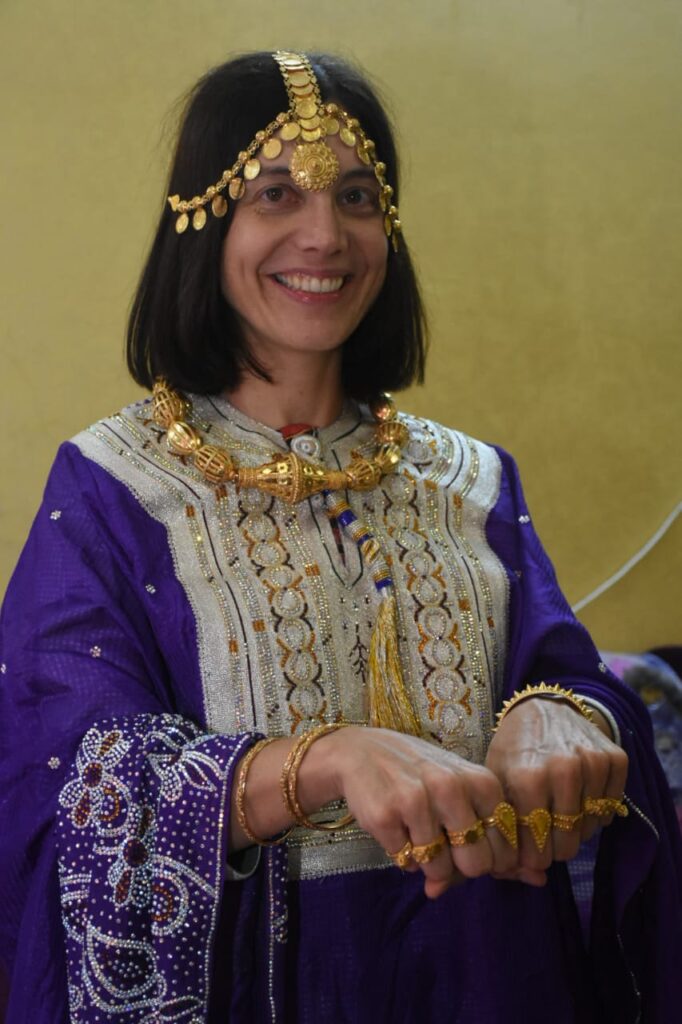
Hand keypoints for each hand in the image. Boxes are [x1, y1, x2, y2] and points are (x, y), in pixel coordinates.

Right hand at [316, 726, 519, 898]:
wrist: (360, 751)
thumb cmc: (422, 775)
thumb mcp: (464, 793)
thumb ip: (498, 837)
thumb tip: (538, 881)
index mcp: (482, 782)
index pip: (506, 851)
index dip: (489, 860)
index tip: (469, 844)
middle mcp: (452, 788)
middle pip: (476, 866)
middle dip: (460, 866)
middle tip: (442, 842)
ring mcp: (417, 801)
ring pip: (439, 870)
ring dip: (427, 861)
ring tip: (416, 829)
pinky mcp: (385, 816)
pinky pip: (406, 863)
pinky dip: (402, 854)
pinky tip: (395, 824)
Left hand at [485, 698, 627, 881]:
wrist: (542, 707)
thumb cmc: (513, 750)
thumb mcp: (495, 783)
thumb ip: (502, 832)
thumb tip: (530, 877)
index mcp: (527, 777)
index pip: (536, 848)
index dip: (530, 857)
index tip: (525, 852)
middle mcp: (563, 769)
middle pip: (566, 845)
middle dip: (552, 848)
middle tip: (543, 835)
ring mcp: (592, 762)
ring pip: (590, 831)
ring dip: (574, 831)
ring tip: (557, 812)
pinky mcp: (615, 759)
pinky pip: (609, 811)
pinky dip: (595, 813)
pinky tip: (578, 798)